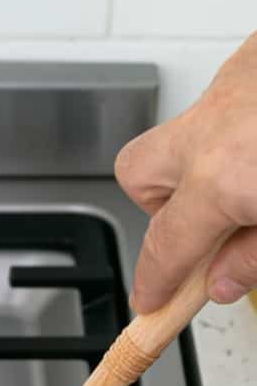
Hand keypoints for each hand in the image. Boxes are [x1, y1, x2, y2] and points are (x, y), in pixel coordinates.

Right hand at [115, 32, 256, 312]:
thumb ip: (256, 255)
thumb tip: (223, 280)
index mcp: (224, 176)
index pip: (165, 249)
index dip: (154, 284)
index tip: (149, 303)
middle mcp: (217, 124)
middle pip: (141, 170)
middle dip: (160, 206)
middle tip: (206, 228)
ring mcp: (236, 82)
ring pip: (189, 131)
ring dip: (210, 163)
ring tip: (254, 178)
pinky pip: (232, 100)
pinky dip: (244, 127)